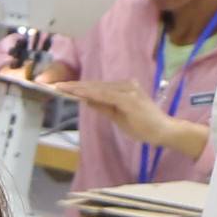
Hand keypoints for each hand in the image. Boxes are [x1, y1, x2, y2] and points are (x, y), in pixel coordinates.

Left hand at [52, 77, 175, 145]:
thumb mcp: (117, 116)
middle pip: (95, 85)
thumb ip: (103, 107)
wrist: (163, 132)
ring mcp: (128, 91)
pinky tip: (78, 93)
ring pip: (98, 88)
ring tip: (61, 88)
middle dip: (74, 86)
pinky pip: (106, 95)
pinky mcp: (130, 99)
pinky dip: (91, 93)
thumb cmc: (143, 125)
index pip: (97, 87)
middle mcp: (126, 86)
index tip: (61, 87)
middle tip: (54, 85)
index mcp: (123, 89)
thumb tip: (86, 99)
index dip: (78, 87)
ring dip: (79, 88)